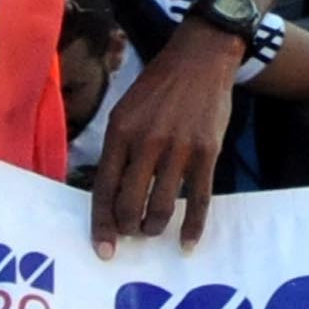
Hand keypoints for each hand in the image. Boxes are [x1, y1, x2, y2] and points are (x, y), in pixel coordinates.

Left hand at [89, 27, 237, 258]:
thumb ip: (118, 149)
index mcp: (120, 131)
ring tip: (151, 231)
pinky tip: (186, 244)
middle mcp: (146, 141)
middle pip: (130, 204)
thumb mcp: (125, 110)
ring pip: (162, 207)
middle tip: (130, 233)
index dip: (101, 224)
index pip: (104, 189)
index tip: (103, 249)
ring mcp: (179, 148)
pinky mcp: (207, 152)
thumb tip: (109, 194)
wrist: (200, 58)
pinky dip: (193, 227)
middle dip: (127, 228)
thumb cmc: (158, 87)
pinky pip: (199, 200)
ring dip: (154, 228)